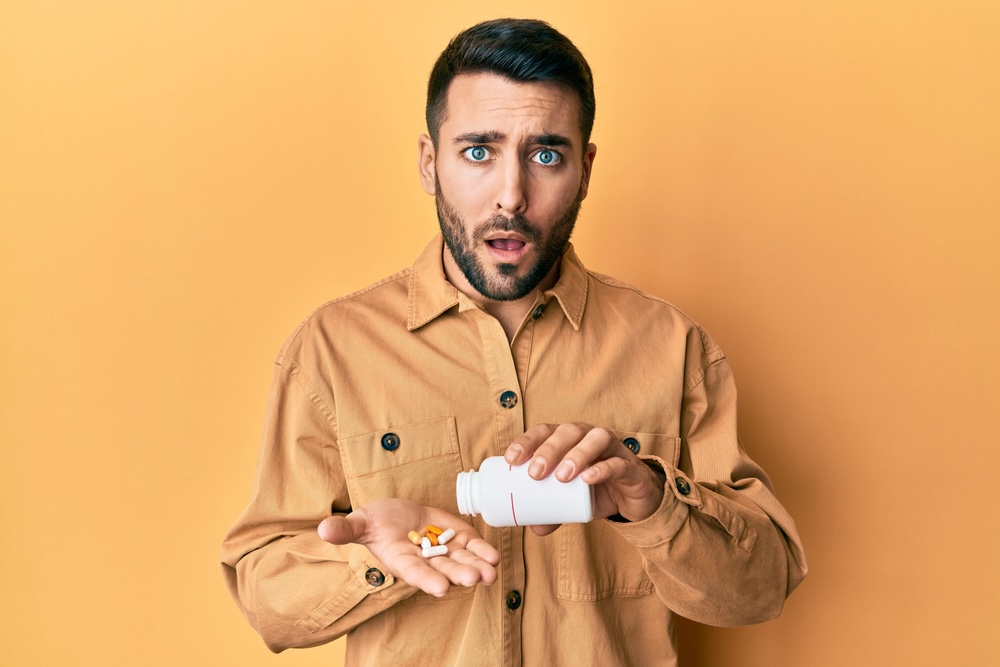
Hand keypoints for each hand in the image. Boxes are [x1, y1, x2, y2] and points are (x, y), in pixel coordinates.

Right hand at [317, 499, 499, 596]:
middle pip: (443, 569)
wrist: (396, 515)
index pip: (414, 572)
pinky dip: (483, 550)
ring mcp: (444, 549)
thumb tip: (322, 530)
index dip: (427, 579)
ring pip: (462, 560)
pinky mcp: (457, 537)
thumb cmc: (375, 522)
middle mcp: (425, 559)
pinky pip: (472, 546)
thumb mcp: (360, 522)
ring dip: (476, 566)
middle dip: (458, 574)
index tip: (441, 588)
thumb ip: (346, 529)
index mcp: (401, 560)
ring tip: (490, 572)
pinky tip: (494, 556)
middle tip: (473, 579)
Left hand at [504, 423, 665, 534]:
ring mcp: (612, 448)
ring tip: (561, 476)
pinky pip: (617, 463)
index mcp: (569, 439)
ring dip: (576, 454)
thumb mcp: (572, 501)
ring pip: (595, 439)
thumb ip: (554, 511)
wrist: (635, 498)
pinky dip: (602, 469)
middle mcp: (589, 436)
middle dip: (549, 449)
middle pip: (568, 431)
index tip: (511, 459)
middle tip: (535, 473)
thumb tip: (533, 528)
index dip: (527, 441)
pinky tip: (588, 479)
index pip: (545, 431)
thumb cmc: (597, 490)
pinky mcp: (629, 466)